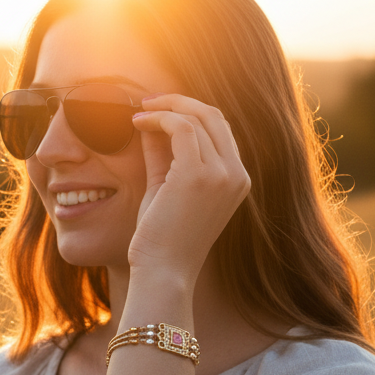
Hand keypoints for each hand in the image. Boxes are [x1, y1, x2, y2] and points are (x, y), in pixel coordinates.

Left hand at [129, 94, 249, 282]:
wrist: (163, 272)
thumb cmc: (161, 238)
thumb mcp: (166, 188)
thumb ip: (164, 155)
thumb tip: (152, 121)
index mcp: (237, 180)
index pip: (220, 130)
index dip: (189, 112)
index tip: (158, 111)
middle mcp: (237, 175)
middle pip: (214, 116)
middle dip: (178, 102)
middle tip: (146, 102)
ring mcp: (222, 174)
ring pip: (198, 117)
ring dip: (164, 108)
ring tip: (138, 114)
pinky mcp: (199, 174)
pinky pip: (182, 127)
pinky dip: (158, 118)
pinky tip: (137, 124)